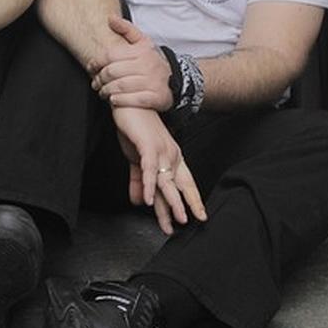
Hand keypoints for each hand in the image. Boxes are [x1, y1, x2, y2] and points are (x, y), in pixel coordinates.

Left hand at [90, 14, 172, 110]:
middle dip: (100, 79)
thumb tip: (110, 18)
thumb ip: (126, 29)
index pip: (111, 56)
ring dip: (106, 91)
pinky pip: (133, 100)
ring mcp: (152, 82)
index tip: (91, 67)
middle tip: (95, 83)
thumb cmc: (151, 61)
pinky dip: (120, 100)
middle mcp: (147, 65)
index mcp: (141, 51)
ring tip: (102, 91)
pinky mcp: (156, 97)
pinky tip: (114, 99)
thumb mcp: (142, 42)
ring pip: (120, 87)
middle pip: (113, 72)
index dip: (96, 62)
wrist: (174, 81)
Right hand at [111, 107, 205, 234]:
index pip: (185, 183)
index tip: (198, 217)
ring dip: (170, 204)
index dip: (192, 200)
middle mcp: (171, 155)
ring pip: (167, 183)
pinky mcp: (147, 146)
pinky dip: (149, 186)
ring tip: (173, 222)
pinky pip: (149, 170)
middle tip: (186, 225)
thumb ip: (139, 180)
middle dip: (184, 207)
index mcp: (171, 157)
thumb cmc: (134, 128)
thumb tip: (140, 202)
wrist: (129, 102)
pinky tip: (147, 201)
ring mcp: (160, 151)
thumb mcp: (137, 158)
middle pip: (179, 186)